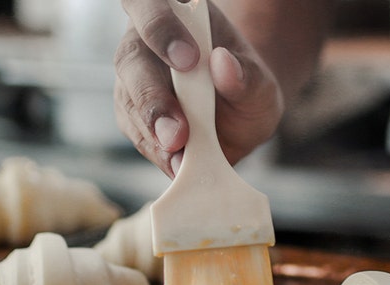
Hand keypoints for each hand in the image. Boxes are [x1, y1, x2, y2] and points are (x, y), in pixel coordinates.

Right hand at [115, 0, 283, 176]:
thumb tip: (224, 65)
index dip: (161, 30)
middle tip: (177, 133)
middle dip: (152, 99)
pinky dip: (158, 153)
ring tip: (180, 155)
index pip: (151, 8)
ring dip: (153, 133)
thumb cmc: (247, 88)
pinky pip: (138, 135)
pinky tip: (178, 164)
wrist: (239, 117)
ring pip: (128, 103)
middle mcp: (146, 46)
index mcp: (176, 17)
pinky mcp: (133, 118)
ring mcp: (135, 83)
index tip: (187, 59)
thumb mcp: (260, 84)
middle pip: (131, 62)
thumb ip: (247, 76)